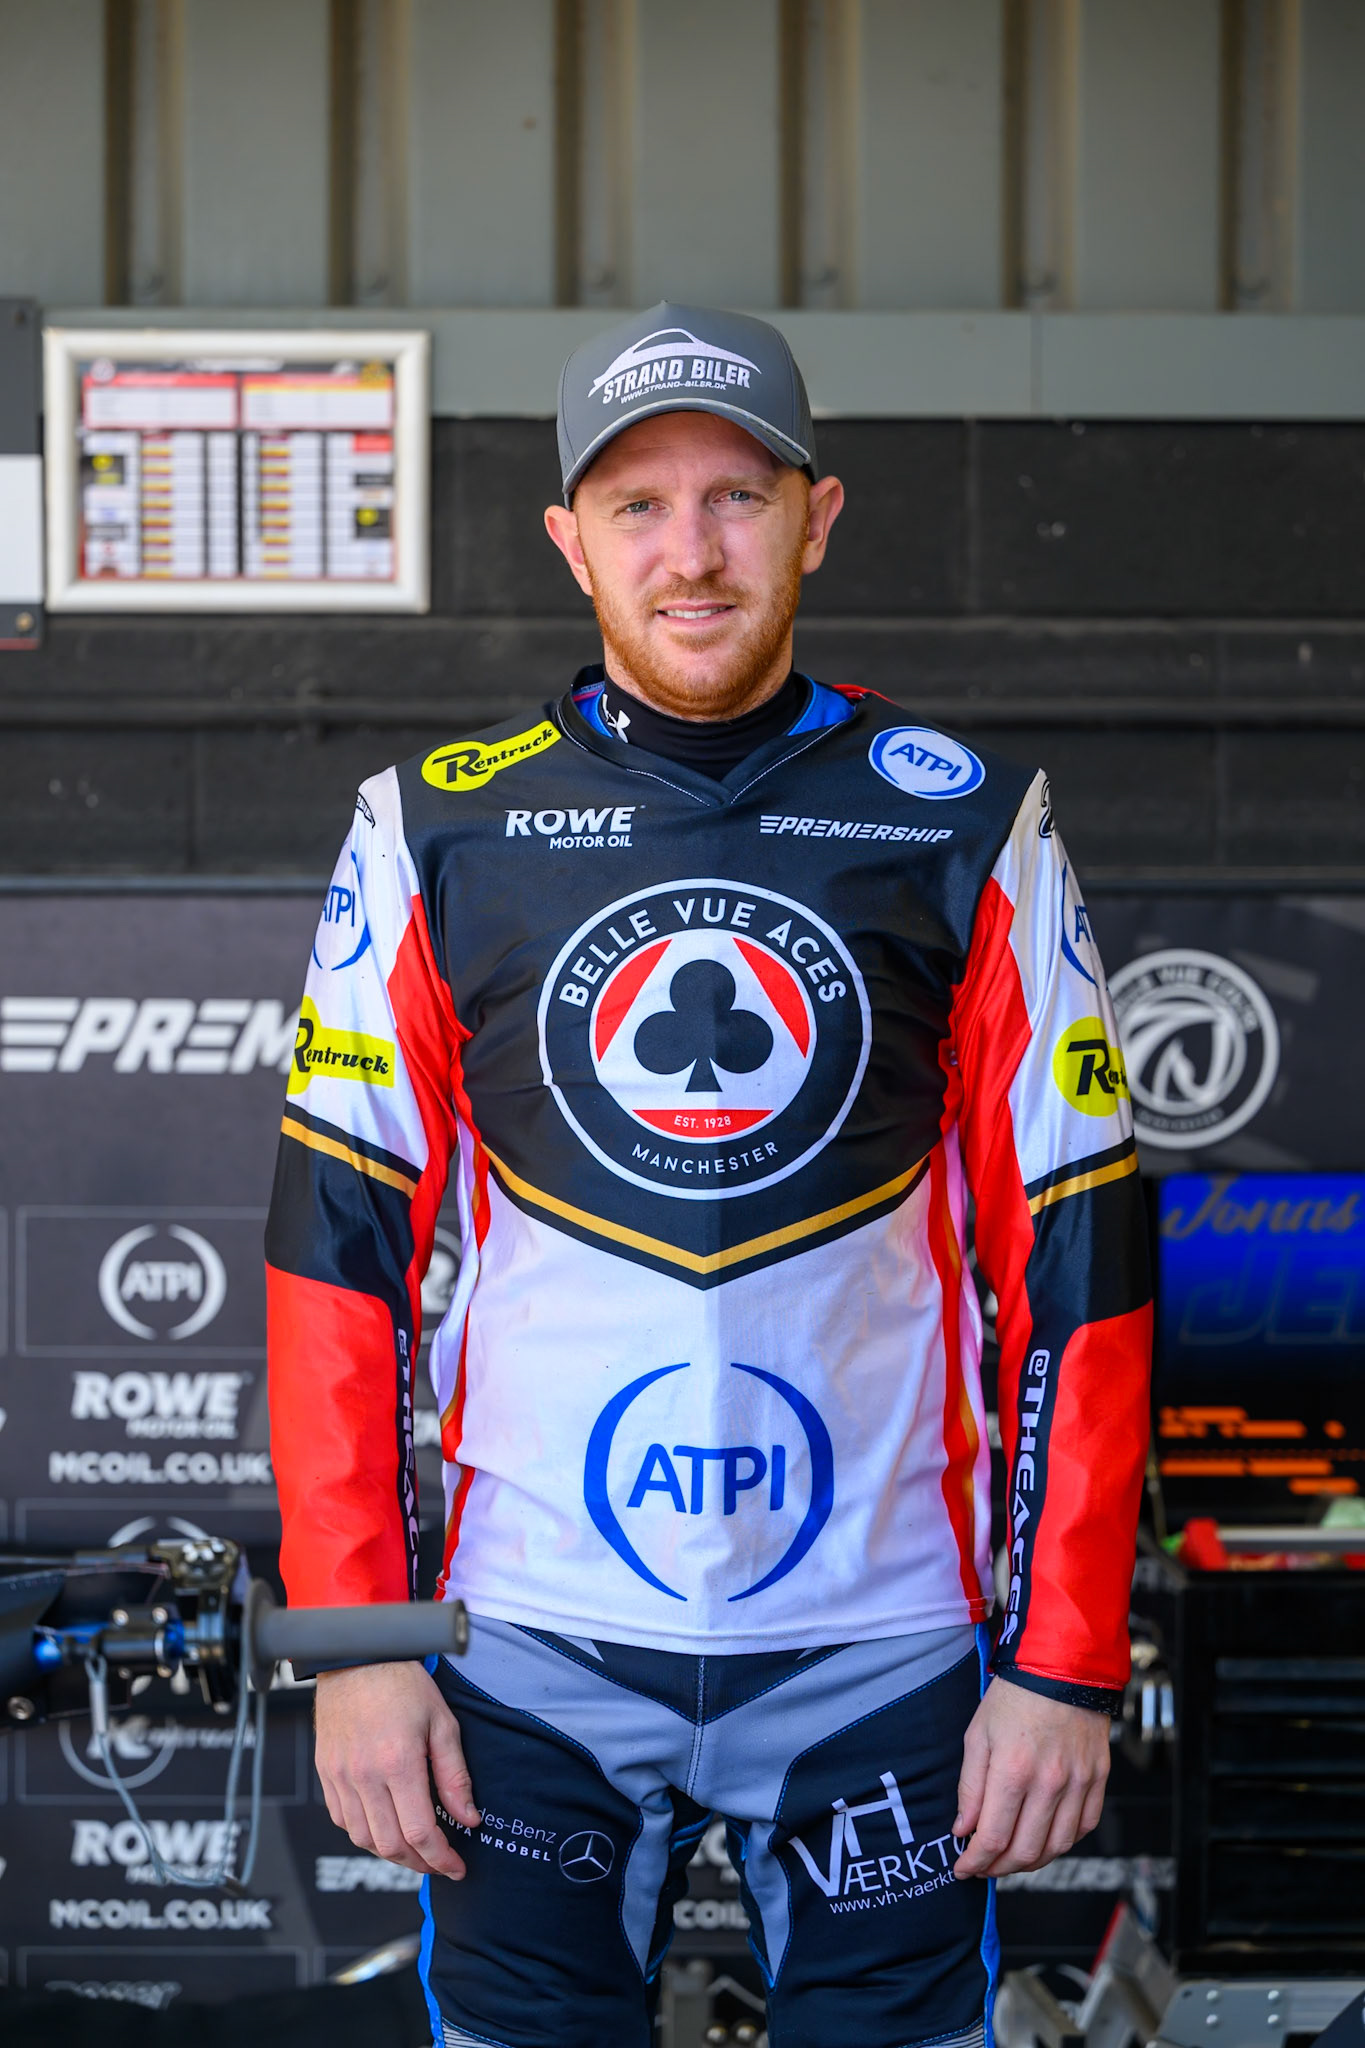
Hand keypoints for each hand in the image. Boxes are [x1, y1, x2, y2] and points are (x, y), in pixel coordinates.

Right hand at [314, 1662, 481, 1879]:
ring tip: (415, 1848)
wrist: (357, 1656)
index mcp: (398, 1763)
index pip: (419, 1833)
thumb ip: (454, 1775)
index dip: (441, 1859)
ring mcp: (340, 1777)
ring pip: (363, 1839)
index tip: (456, 1867)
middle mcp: (364, 1776)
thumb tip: (467, 1818)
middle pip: (389, 1846)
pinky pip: (342, 1819)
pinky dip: (364, 1833)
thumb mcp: (442, 1722)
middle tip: (439, 1861)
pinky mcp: (326, 1773)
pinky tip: (384, 1825)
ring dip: (391, 1853)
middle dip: (419, 1863)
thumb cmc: (401, 1682)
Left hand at [951, 1676, 1108, 1879]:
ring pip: (1056, 1847)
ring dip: (1030, 1861)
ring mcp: (1078, 1783)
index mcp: (1013, 1771)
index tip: (963, 1868)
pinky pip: (1083, 1828)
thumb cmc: (1014, 1697)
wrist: (1060, 1668)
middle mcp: (1049, 1783)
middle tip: (984, 1867)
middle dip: (999, 1868)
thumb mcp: (978, 1735)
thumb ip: (970, 1787)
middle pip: (1025, 1851)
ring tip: (1011, 1858)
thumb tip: (964, 1830)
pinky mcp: (1098, 1780)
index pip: (993, 1838)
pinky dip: (1062, 1843)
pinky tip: (1044, 1839)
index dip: (975, 1862)